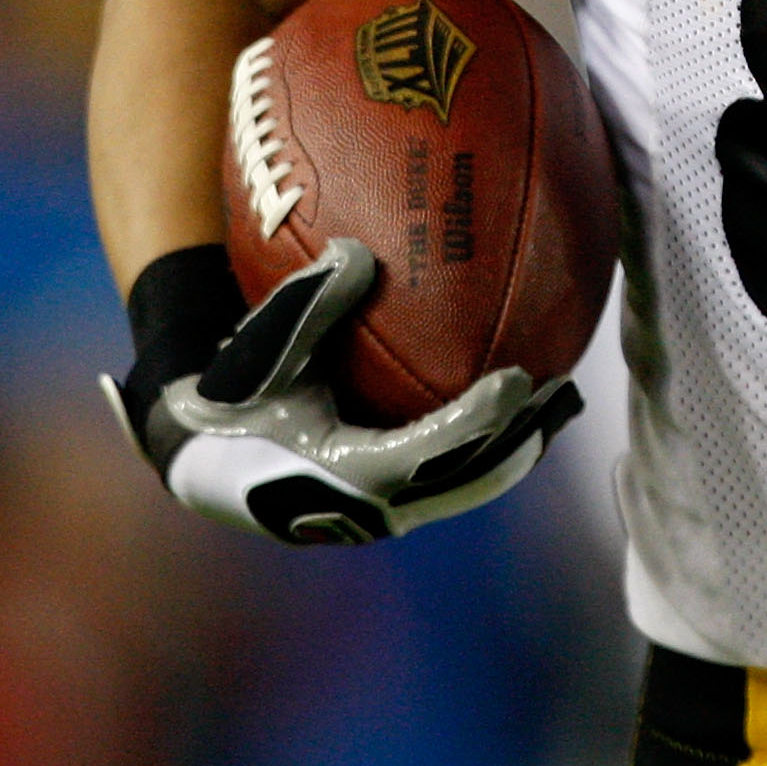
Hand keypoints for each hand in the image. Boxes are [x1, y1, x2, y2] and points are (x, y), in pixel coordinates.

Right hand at [102, 239, 580, 544]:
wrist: (204, 453)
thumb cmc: (234, 394)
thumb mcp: (262, 351)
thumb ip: (307, 306)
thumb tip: (356, 253)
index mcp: (337, 474)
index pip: (424, 453)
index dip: (475, 421)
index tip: (517, 380)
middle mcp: (367, 506)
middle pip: (464, 479)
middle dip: (517, 439)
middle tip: (560, 392)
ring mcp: (382, 512)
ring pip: (466, 486)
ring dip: (516, 447)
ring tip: (563, 403)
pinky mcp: (391, 504)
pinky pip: (453, 478)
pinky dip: (490, 446)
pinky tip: (525, 406)